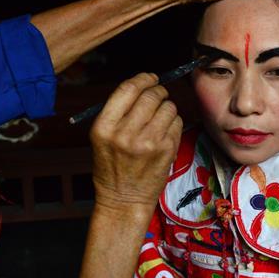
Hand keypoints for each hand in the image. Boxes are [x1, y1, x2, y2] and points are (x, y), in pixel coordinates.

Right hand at [90, 73, 181, 215]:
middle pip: (151, 95)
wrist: (123, 199)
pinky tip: (164, 133)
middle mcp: (125, 134)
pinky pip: (177, 123)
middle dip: (158, 91)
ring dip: (167, 108)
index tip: (149, 78)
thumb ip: (118, 111)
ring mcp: (147, 142)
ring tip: (159, 119)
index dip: (142, 79)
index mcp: (104, 127)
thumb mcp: (102, 137)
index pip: (128, 89)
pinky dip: (173, 123)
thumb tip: (144, 85)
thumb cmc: (112, 166)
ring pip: (168, 107)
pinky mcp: (165, 150)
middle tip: (159, 95)